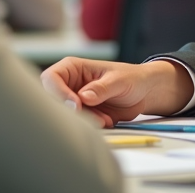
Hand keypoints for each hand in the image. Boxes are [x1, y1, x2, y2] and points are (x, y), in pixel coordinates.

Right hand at [40, 57, 194, 126]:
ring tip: (106, 118)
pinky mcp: (82, 115)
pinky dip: (91, 126)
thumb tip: (83, 97)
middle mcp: (69, 85)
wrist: (143, 92)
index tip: (75, 105)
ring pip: (65, 116)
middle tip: (95, 117)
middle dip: (72, 112)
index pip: (51, 79)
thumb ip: (102, 88)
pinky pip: (77, 124)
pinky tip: (107, 120)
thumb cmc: (131, 78)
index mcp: (73, 68)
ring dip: (85, 121)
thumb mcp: (119, 80)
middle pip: (53, 101)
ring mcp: (74, 101)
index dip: (58, 93)